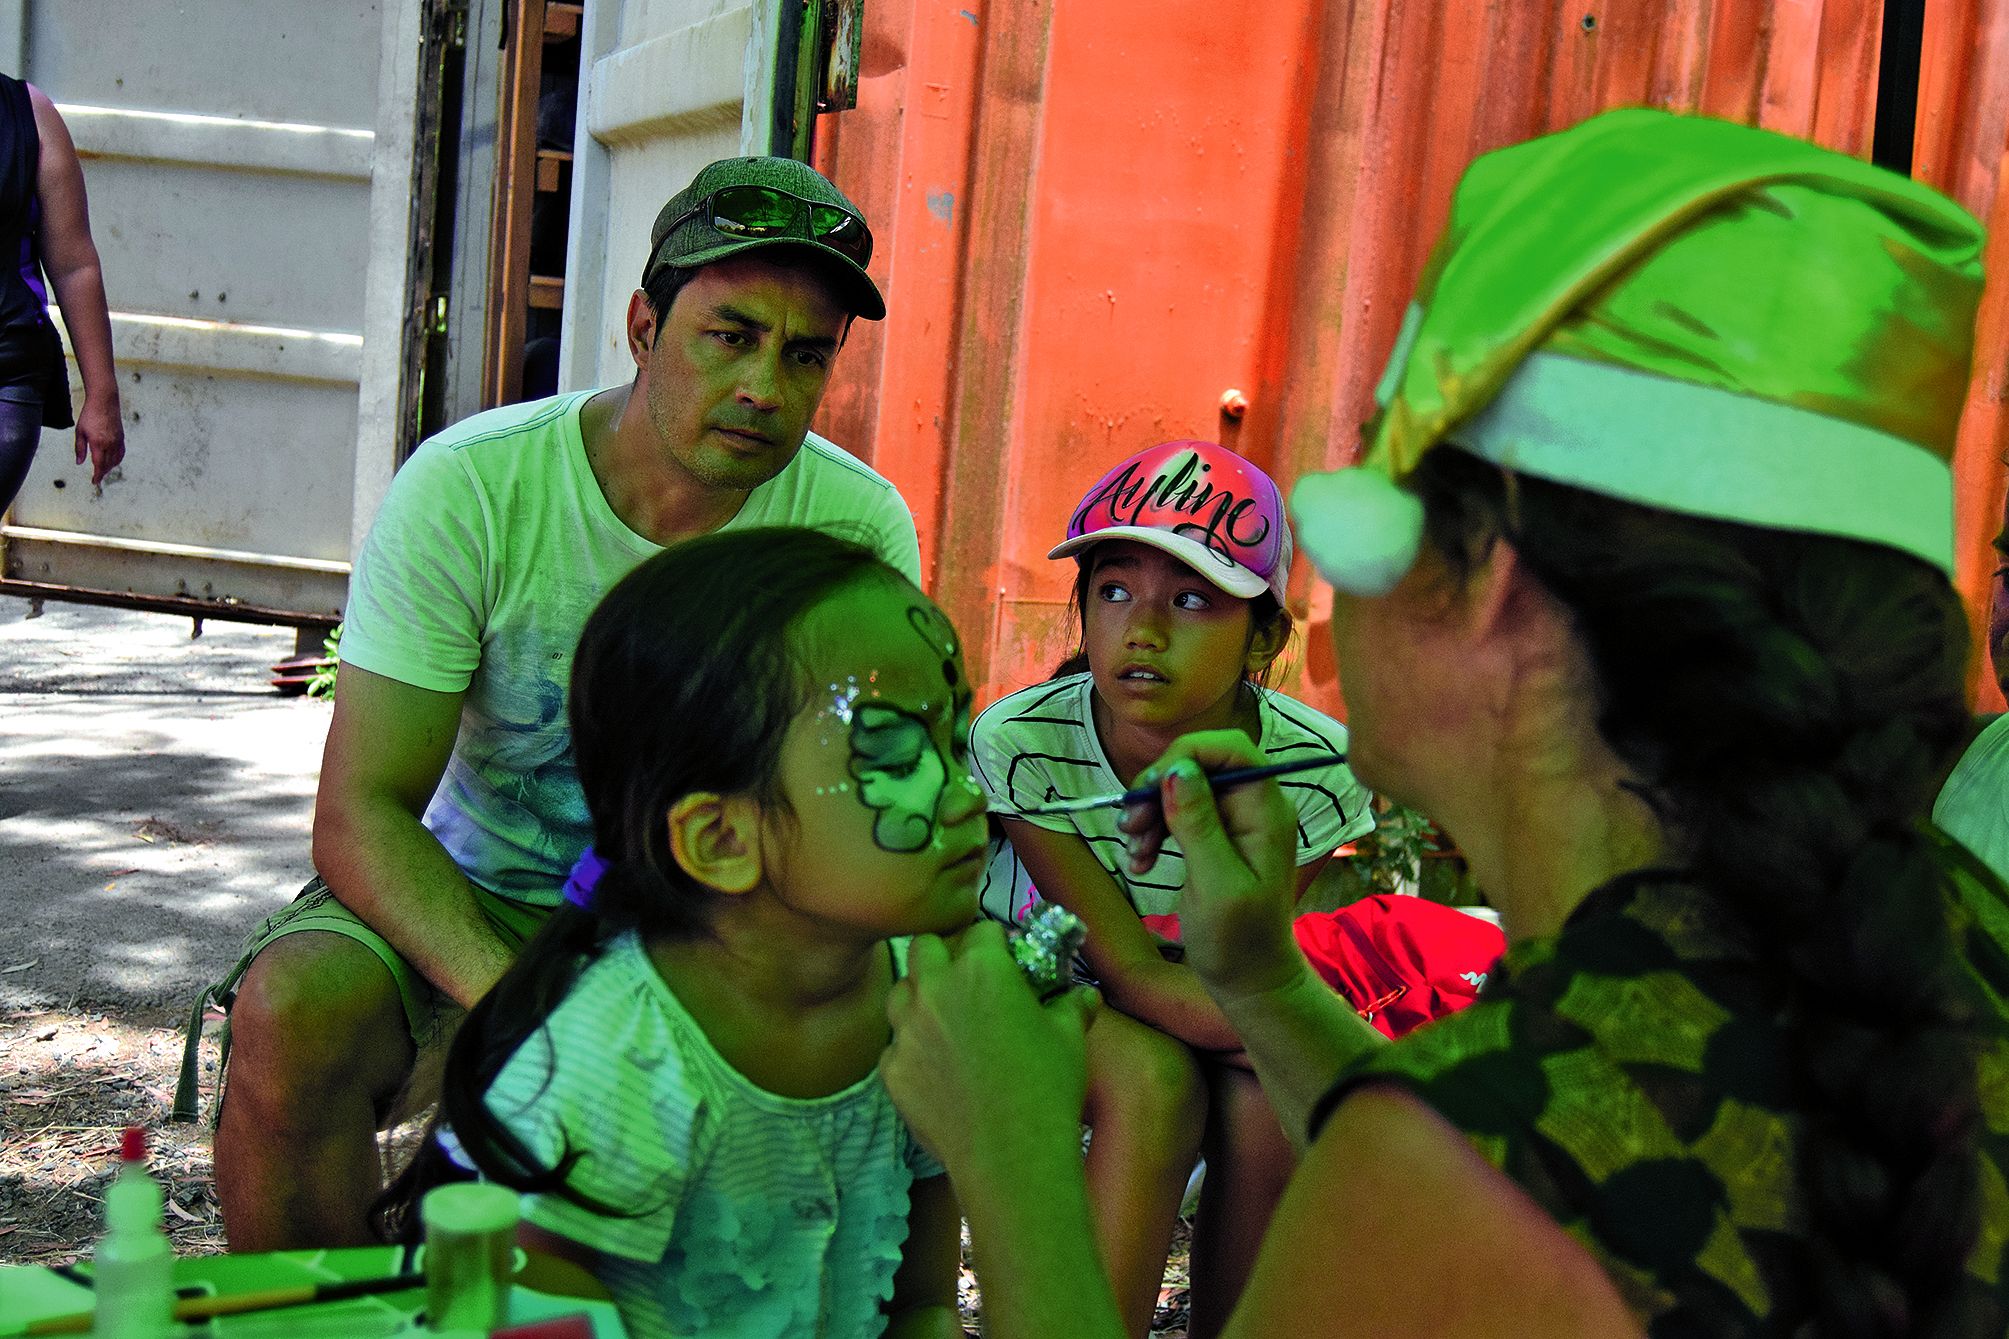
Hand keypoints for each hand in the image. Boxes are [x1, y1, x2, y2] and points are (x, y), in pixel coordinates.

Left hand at [74, 393, 123, 484]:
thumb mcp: (80, 432)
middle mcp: (110, 444)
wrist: (104, 401)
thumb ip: (79, 449)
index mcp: (98, 444)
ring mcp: (117, 441)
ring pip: (115, 460)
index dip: (97, 475)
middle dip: (102, 473)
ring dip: (109, 467)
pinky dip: (117, 460)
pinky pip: (121, 453)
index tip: (94, 481)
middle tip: (97, 478)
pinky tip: (113, 461)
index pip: (99, 465)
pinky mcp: (121, 437)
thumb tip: (79, 462)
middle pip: (108, 465)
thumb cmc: (90, 415)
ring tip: (103, 470)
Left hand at [881, 922, 1096, 1178]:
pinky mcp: (891, 1069)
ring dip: (918, 998)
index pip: (982, 929)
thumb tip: (1085, 995)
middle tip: (965, 981)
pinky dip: (910, 1050)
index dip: (995, 943)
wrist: (1010, 1155)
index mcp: (981, 967)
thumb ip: (1072, 1006)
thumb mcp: (1069, 1038)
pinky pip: (894, 1046)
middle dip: (942, 955)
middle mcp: (935, 988)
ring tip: (943, 1022)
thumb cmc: (1047, 1087)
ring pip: (899, 993)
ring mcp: (906, 1029)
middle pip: (924, 947)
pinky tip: (934, 1070)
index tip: (1005, 960)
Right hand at [1119, 731, 1301, 1003]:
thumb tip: (1177, 769)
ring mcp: (1233, 822)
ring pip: (1181, 789)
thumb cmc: (1239, 940)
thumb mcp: (1216, 884)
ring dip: (1149, 814)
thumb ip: (1198, 824)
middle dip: (1158, 789)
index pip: (1231, 750)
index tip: (1151, 789)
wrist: (1248, 979)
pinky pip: (1176, 815)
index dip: (1187, 755)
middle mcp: (1252, 808)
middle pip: (1199, 766)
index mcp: (1265, 811)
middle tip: (1129, 828)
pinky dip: (1152, 832)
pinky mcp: (1213, 838)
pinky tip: (1140, 863)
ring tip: (1134, 855)